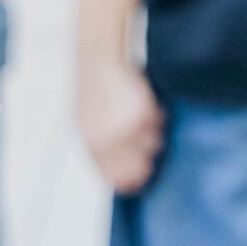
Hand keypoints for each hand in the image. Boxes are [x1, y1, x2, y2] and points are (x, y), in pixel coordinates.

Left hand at [77, 57, 162, 193]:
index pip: (114, 177)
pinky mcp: (141, 114)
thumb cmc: (94, 93)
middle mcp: (107, 140)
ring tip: (141, 118)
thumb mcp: (87, 124)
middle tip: (148, 153)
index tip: (139, 183)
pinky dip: (158, 116)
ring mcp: (125, 128)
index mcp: (91, 144)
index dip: (129, 182)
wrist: (96, 62)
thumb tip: (120, 178)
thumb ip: (100, 149)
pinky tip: (146, 104)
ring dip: (153, 134)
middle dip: (146, 165)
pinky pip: (159, 124)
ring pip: (153, 145)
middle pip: (137, 168)